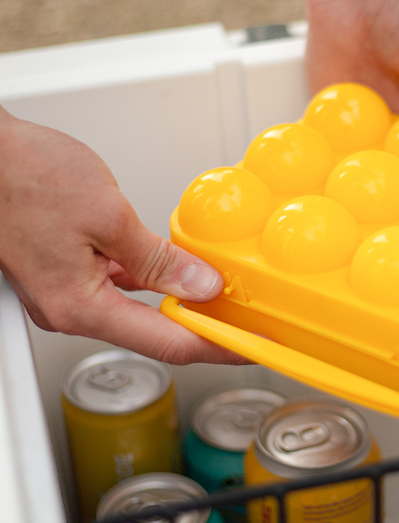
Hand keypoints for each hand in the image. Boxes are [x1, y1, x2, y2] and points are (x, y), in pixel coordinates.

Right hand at [0, 109, 245, 364]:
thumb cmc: (22, 174)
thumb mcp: (108, 214)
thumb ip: (158, 257)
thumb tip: (199, 284)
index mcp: (79, 307)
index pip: (167, 344)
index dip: (218, 348)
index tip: (252, 348)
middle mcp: (64, 310)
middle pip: (150, 333)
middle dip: (200, 326)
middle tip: (245, 320)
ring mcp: (58, 294)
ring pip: (130, 310)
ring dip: (173, 302)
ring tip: (218, 294)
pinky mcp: (56, 273)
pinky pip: (110, 288)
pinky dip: (144, 282)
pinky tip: (168, 268)